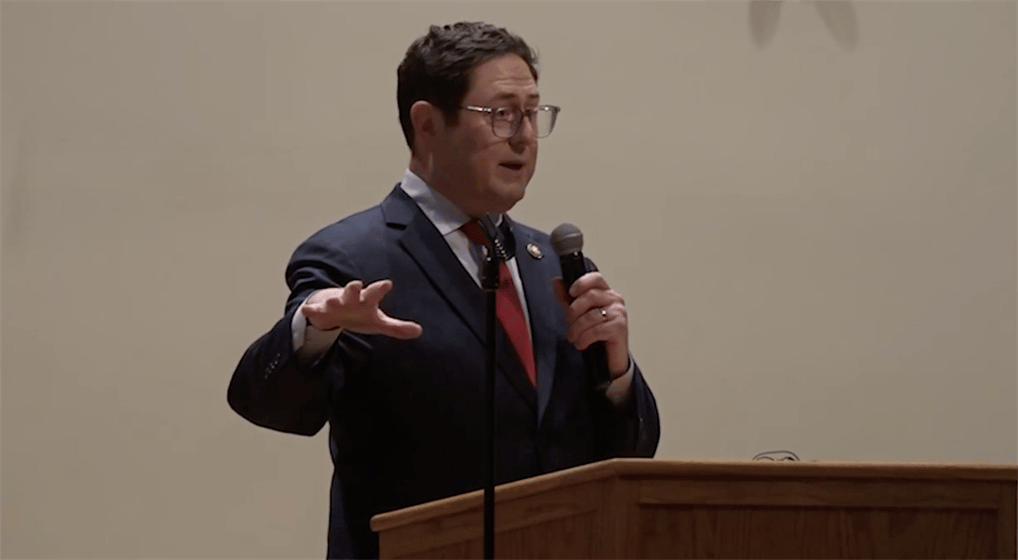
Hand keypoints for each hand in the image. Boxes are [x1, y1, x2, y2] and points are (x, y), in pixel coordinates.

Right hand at [301, 280, 422, 338]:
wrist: (335, 311)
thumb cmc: (360, 314)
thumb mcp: (378, 322)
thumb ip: (397, 327)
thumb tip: (419, 332)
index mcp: (366, 300)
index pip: (375, 292)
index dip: (380, 288)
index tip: (387, 283)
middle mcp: (351, 298)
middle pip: (353, 291)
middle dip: (354, 288)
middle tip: (357, 284)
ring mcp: (335, 303)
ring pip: (334, 300)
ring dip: (333, 300)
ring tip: (332, 301)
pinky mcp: (321, 311)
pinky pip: (315, 311)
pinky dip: (311, 311)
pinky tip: (307, 310)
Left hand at [552, 272, 629, 378]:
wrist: (608, 360)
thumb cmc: (596, 336)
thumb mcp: (577, 315)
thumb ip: (566, 298)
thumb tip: (556, 281)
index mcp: (605, 293)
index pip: (595, 278)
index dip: (582, 283)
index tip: (571, 292)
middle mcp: (614, 300)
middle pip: (590, 296)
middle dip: (573, 311)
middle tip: (569, 323)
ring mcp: (619, 313)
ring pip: (591, 315)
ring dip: (577, 329)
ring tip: (574, 338)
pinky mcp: (620, 328)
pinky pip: (597, 330)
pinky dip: (585, 338)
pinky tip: (581, 344)